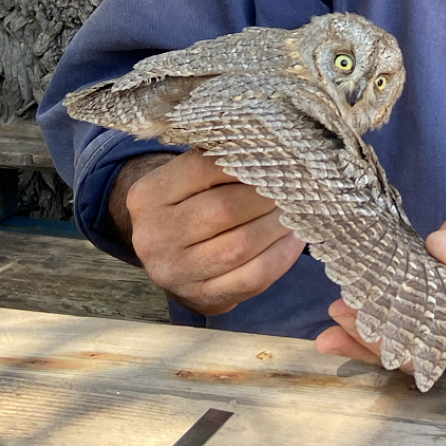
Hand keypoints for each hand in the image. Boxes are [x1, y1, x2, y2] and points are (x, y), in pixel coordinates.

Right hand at [112, 150, 304, 313]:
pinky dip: (281, 255)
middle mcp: (155, 236)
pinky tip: (295, 237)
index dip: (246, 160)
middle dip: (266, 195)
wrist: (169, 256)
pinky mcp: (202, 298)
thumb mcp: (186, 178)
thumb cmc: (188, 203)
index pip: (204, 168)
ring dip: (277, 224)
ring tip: (297, 207)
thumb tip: (272, 146)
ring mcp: (176, 272)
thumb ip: (217, 160)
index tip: (276, 155)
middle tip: (292, 183)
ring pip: (240, 245)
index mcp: (148, 196)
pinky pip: (252, 277)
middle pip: (224, 209)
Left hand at [316, 187, 445, 367]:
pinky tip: (341, 313)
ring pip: (413, 340)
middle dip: (388, 340)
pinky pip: (405, 316)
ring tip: (334, 321)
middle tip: (348, 321)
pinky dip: (374, 315)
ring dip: (371, 333)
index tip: (396, 332)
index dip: (432, 346)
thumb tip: (443, 253)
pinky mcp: (437, 303)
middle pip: (434, 351)